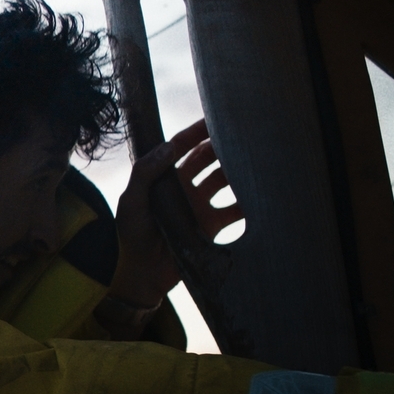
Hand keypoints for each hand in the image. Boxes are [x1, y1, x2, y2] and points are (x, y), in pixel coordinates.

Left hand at [113, 119, 245, 307]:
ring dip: (238, 170)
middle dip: (222, 146)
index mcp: (163, 178)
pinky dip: (249, 201)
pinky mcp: (212, 224)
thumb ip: (145, 172)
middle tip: (240, 135)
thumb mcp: (132, 202)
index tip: (213, 118)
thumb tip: (170, 145)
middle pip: (207, 158)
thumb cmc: (132, 237)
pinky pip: (236, 209)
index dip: (195, 132)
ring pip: (224, 180)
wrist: (144, 276)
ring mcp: (199, 204)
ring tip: (255, 158)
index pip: (181, 147)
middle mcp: (183, 187)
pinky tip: (261, 193)